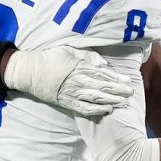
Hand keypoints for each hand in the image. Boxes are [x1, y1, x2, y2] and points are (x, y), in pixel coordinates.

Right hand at [2, 45, 134, 117]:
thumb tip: (102, 63)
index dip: (116, 78)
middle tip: (131, 93)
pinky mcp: (66, 102)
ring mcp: (71, 94)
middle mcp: (77, 82)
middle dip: (118, 91)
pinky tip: (107, 111)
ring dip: (110, 101)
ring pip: (95, 99)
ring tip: (122, 103)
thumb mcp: (68, 50)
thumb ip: (87, 56)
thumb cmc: (49, 58)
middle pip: (102, 87)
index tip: (127, 80)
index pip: (102, 74)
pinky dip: (96, 110)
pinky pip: (83, 108)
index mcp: (79, 68)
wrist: (29, 72)